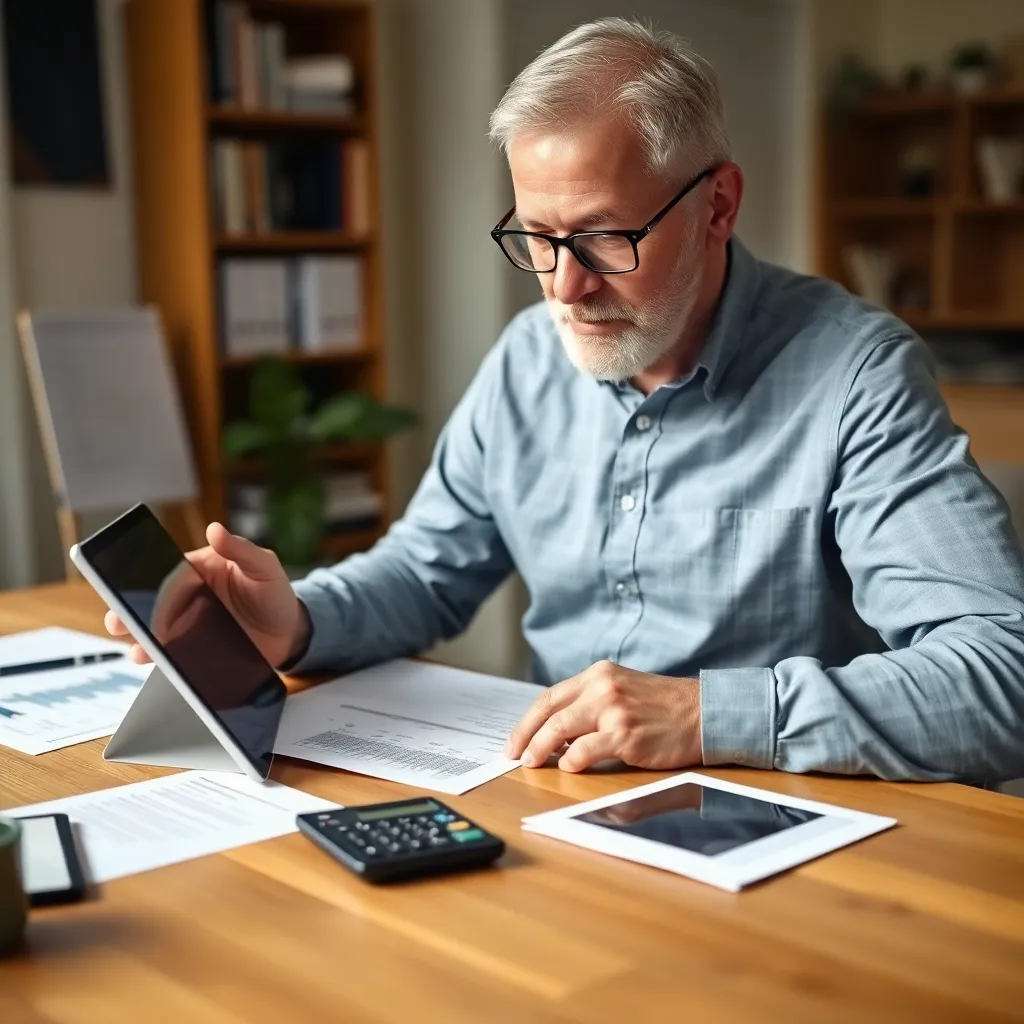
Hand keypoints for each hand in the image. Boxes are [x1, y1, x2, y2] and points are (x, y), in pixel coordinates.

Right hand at [104, 522, 310, 669]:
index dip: (154, 586)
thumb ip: (242, 549)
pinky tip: (157, 664)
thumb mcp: (266, 566)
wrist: (292, 633)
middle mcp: (191, 595)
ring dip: (142, 638)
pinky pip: (175, 650)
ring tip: (136, 650)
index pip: (171, 575)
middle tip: (117, 623)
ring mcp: (192, 622)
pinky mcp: (197, 646)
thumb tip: (215, 529)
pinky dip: (163, 658)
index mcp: (202, 569)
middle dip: (133, 611)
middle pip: (155, 600)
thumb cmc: (277, 593)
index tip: (139, 597)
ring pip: (159, 627)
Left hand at [503, 661, 701, 772]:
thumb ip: (591, 704)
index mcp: (598, 674)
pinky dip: (571, 761)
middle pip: (549, 712)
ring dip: (540, 748)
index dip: (527, 720)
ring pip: (560, 729)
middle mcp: (602, 687)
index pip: (550, 696)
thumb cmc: (663, 707)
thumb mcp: (623, 690)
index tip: (515, 739)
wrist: (703, 713)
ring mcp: (613, 710)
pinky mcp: (625, 734)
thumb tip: (557, 734)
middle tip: (515, 755)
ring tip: (532, 763)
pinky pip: (586, 750)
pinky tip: (569, 768)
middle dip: (525, 736)